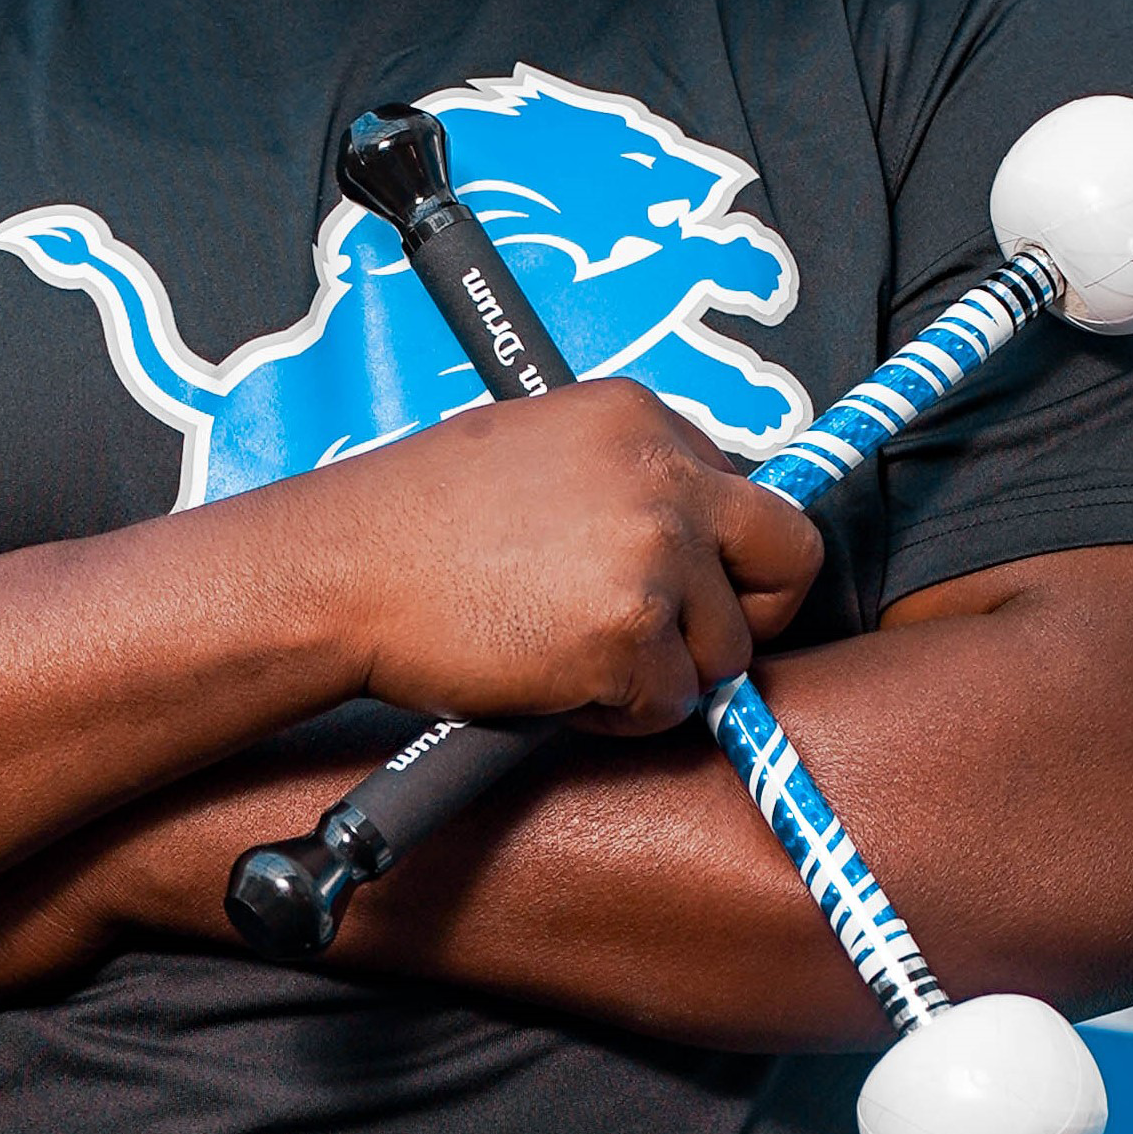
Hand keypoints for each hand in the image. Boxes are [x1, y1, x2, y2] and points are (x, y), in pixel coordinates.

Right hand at [268, 382, 821, 735]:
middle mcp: (661, 477)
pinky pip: (668, 705)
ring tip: (577, 658)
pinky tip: (552, 682)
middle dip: (753, 613)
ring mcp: (653, 556)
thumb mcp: (534, 452)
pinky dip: (617, 714)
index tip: (691, 589)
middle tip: (691, 643)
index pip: (748, 493)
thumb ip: (621, 482)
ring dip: (664, 674)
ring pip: (725, 651)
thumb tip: (683, 538)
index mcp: (640, 419)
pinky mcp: (628, 634)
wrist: (343, 571)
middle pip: (788, 557)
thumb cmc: (413, 523)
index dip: (721, 557)